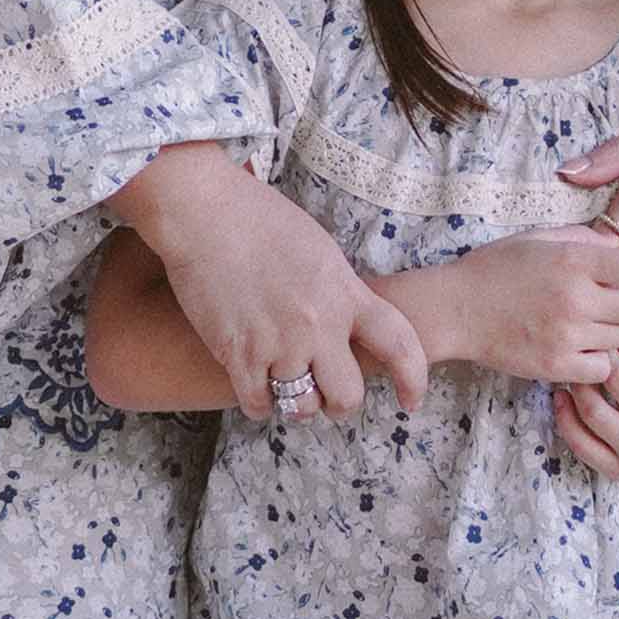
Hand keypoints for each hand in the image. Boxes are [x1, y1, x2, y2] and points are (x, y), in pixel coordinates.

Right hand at [115, 146, 427, 417]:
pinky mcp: (238, 354)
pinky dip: (258, 404)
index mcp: (346, 293)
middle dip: (339, 404)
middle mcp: (319, 324)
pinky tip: (255, 387)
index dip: (412, 379)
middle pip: (347, 396)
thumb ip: (340, 292)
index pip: (399, 345)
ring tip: (284, 386)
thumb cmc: (260, 219)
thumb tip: (347, 323)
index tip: (411, 401)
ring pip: (302, 407)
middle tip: (326, 396)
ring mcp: (279, 342)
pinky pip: (258, 404)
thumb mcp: (320, 251)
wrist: (206, 212)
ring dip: (296, 404)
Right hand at [427, 228, 618, 387]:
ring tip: (592, 325)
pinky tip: (581, 348)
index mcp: (574, 260)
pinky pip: (602, 369)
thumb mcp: (539, 238)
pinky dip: (597, 361)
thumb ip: (583, 238)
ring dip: (615, 333)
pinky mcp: (556, 365)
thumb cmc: (496, 269)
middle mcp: (576, 297)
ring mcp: (567, 335)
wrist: (456, 309)